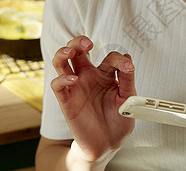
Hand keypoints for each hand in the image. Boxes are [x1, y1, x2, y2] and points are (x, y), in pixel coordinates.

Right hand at [50, 36, 135, 161]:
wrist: (108, 144)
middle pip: (77, 51)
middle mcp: (88, 77)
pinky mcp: (67, 101)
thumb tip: (128, 58)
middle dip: (79, 42)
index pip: (109, 57)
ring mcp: (76, 87)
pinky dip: (62, 79)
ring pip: (61, 62)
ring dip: (63, 53)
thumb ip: (128, 79)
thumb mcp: (127, 99)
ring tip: (70, 51)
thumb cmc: (119, 120)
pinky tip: (73, 79)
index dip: (118, 60)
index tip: (128, 68)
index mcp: (105, 74)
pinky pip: (57, 85)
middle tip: (88, 43)